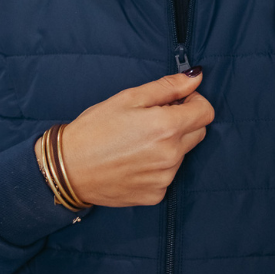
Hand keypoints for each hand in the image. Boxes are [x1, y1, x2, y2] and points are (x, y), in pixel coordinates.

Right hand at [35, 70, 213, 206]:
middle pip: (198, 133)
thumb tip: (196, 77)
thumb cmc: (94, 129)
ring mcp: (165, 178)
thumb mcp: (128, 98)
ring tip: (136, 144)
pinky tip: (133, 162)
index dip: (193, 102)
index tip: (176, 102)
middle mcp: (171, 155)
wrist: (68, 169)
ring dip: (169, 146)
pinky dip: (157, 168)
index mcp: (167, 127)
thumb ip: (167, 87)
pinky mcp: (156, 195)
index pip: (206, 112)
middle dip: (183, 123)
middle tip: (153, 121)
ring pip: (182, 155)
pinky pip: (167, 176)